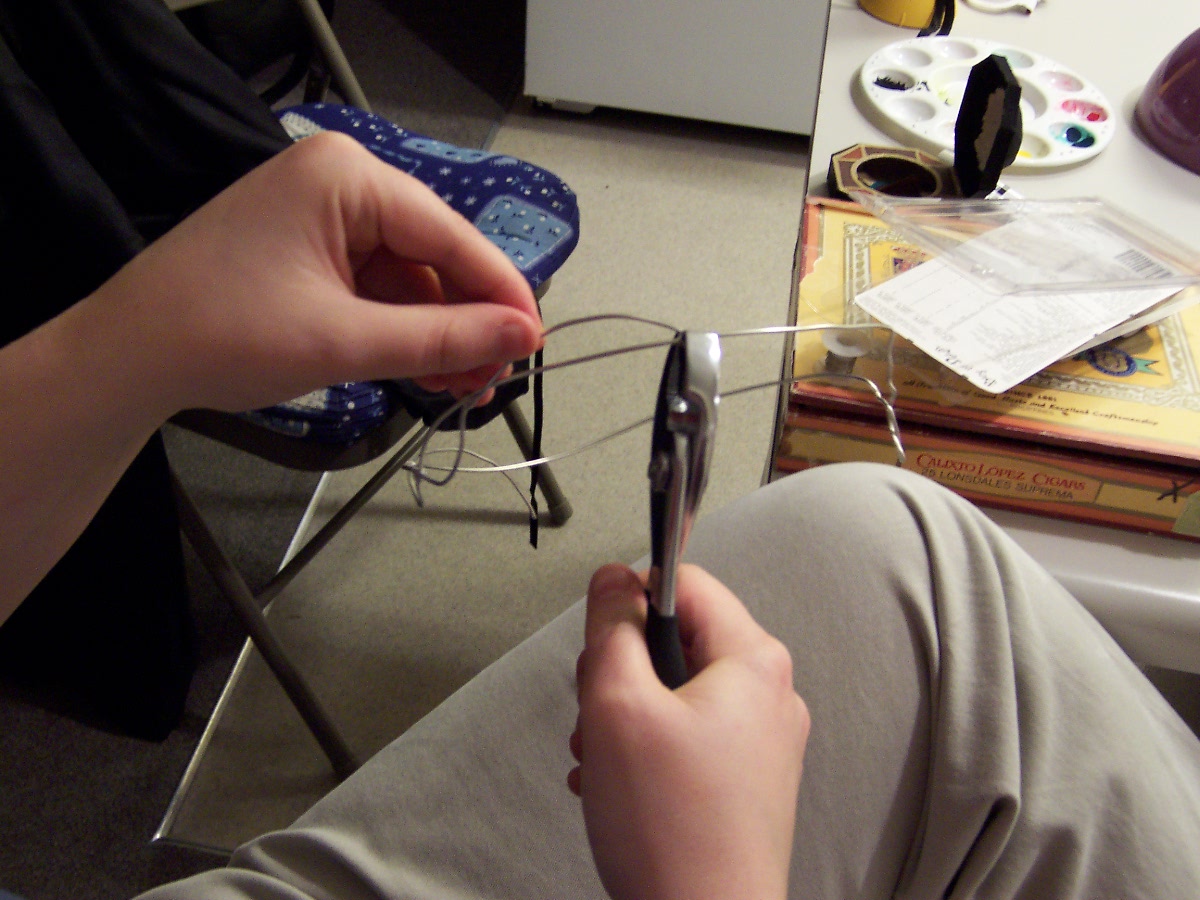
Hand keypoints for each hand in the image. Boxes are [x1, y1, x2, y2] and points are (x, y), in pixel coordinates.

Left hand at [74, 130, 542, 419]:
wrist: (126, 359)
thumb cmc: (222, 334)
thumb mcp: (344, 340)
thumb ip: (442, 338)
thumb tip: (524, 337)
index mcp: (345, 177)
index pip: (449, 233)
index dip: (499, 292)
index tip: (535, 341)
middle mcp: (338, 183)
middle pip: (432, 255)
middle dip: (466, 321)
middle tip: (496, 378)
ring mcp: (321, 217)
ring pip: (408, 278)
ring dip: (437, 334)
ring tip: (465, 389)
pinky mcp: (309, 252)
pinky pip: (376, 289)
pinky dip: (401, 332)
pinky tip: (427, 371)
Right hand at [569, 564, 809, 899]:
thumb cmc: (673, 832)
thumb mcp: (617, 704)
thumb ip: (611, 628)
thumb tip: (612, 580)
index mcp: (754, 661)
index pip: (685, 584)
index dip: (630, 601)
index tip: (600, 638)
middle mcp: (769, 696)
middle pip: (676, 641)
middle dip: (622, 672)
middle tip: (600, 712)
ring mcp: (760, 743)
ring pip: (674, 694)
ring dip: (624, 718)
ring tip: (603, 760)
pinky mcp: (743, 782)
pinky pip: (685, 738)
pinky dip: (644, 752)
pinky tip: (618, 787)